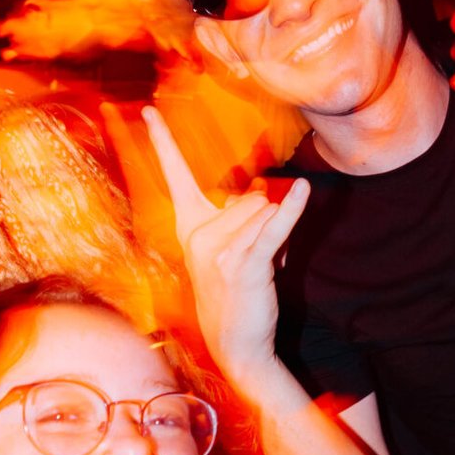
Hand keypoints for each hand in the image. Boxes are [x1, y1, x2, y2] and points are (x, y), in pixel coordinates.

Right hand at [141, 106, 307, 388]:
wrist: (236, 344)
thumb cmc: (237, 293)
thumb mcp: (236, 249)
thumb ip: (247, 215)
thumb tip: (266, 188)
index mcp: (189, 227)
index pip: (175, 175)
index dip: (162, 141)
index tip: (149, 110)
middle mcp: (198, 234)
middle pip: (249, 195)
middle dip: (266, 220)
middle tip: (256, 260)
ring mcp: (218, 249)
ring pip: (264, 210)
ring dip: (277, 235)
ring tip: (262, 269)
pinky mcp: (243, 264)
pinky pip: (274, 227)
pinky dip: (293, 210)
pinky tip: (306, 191)